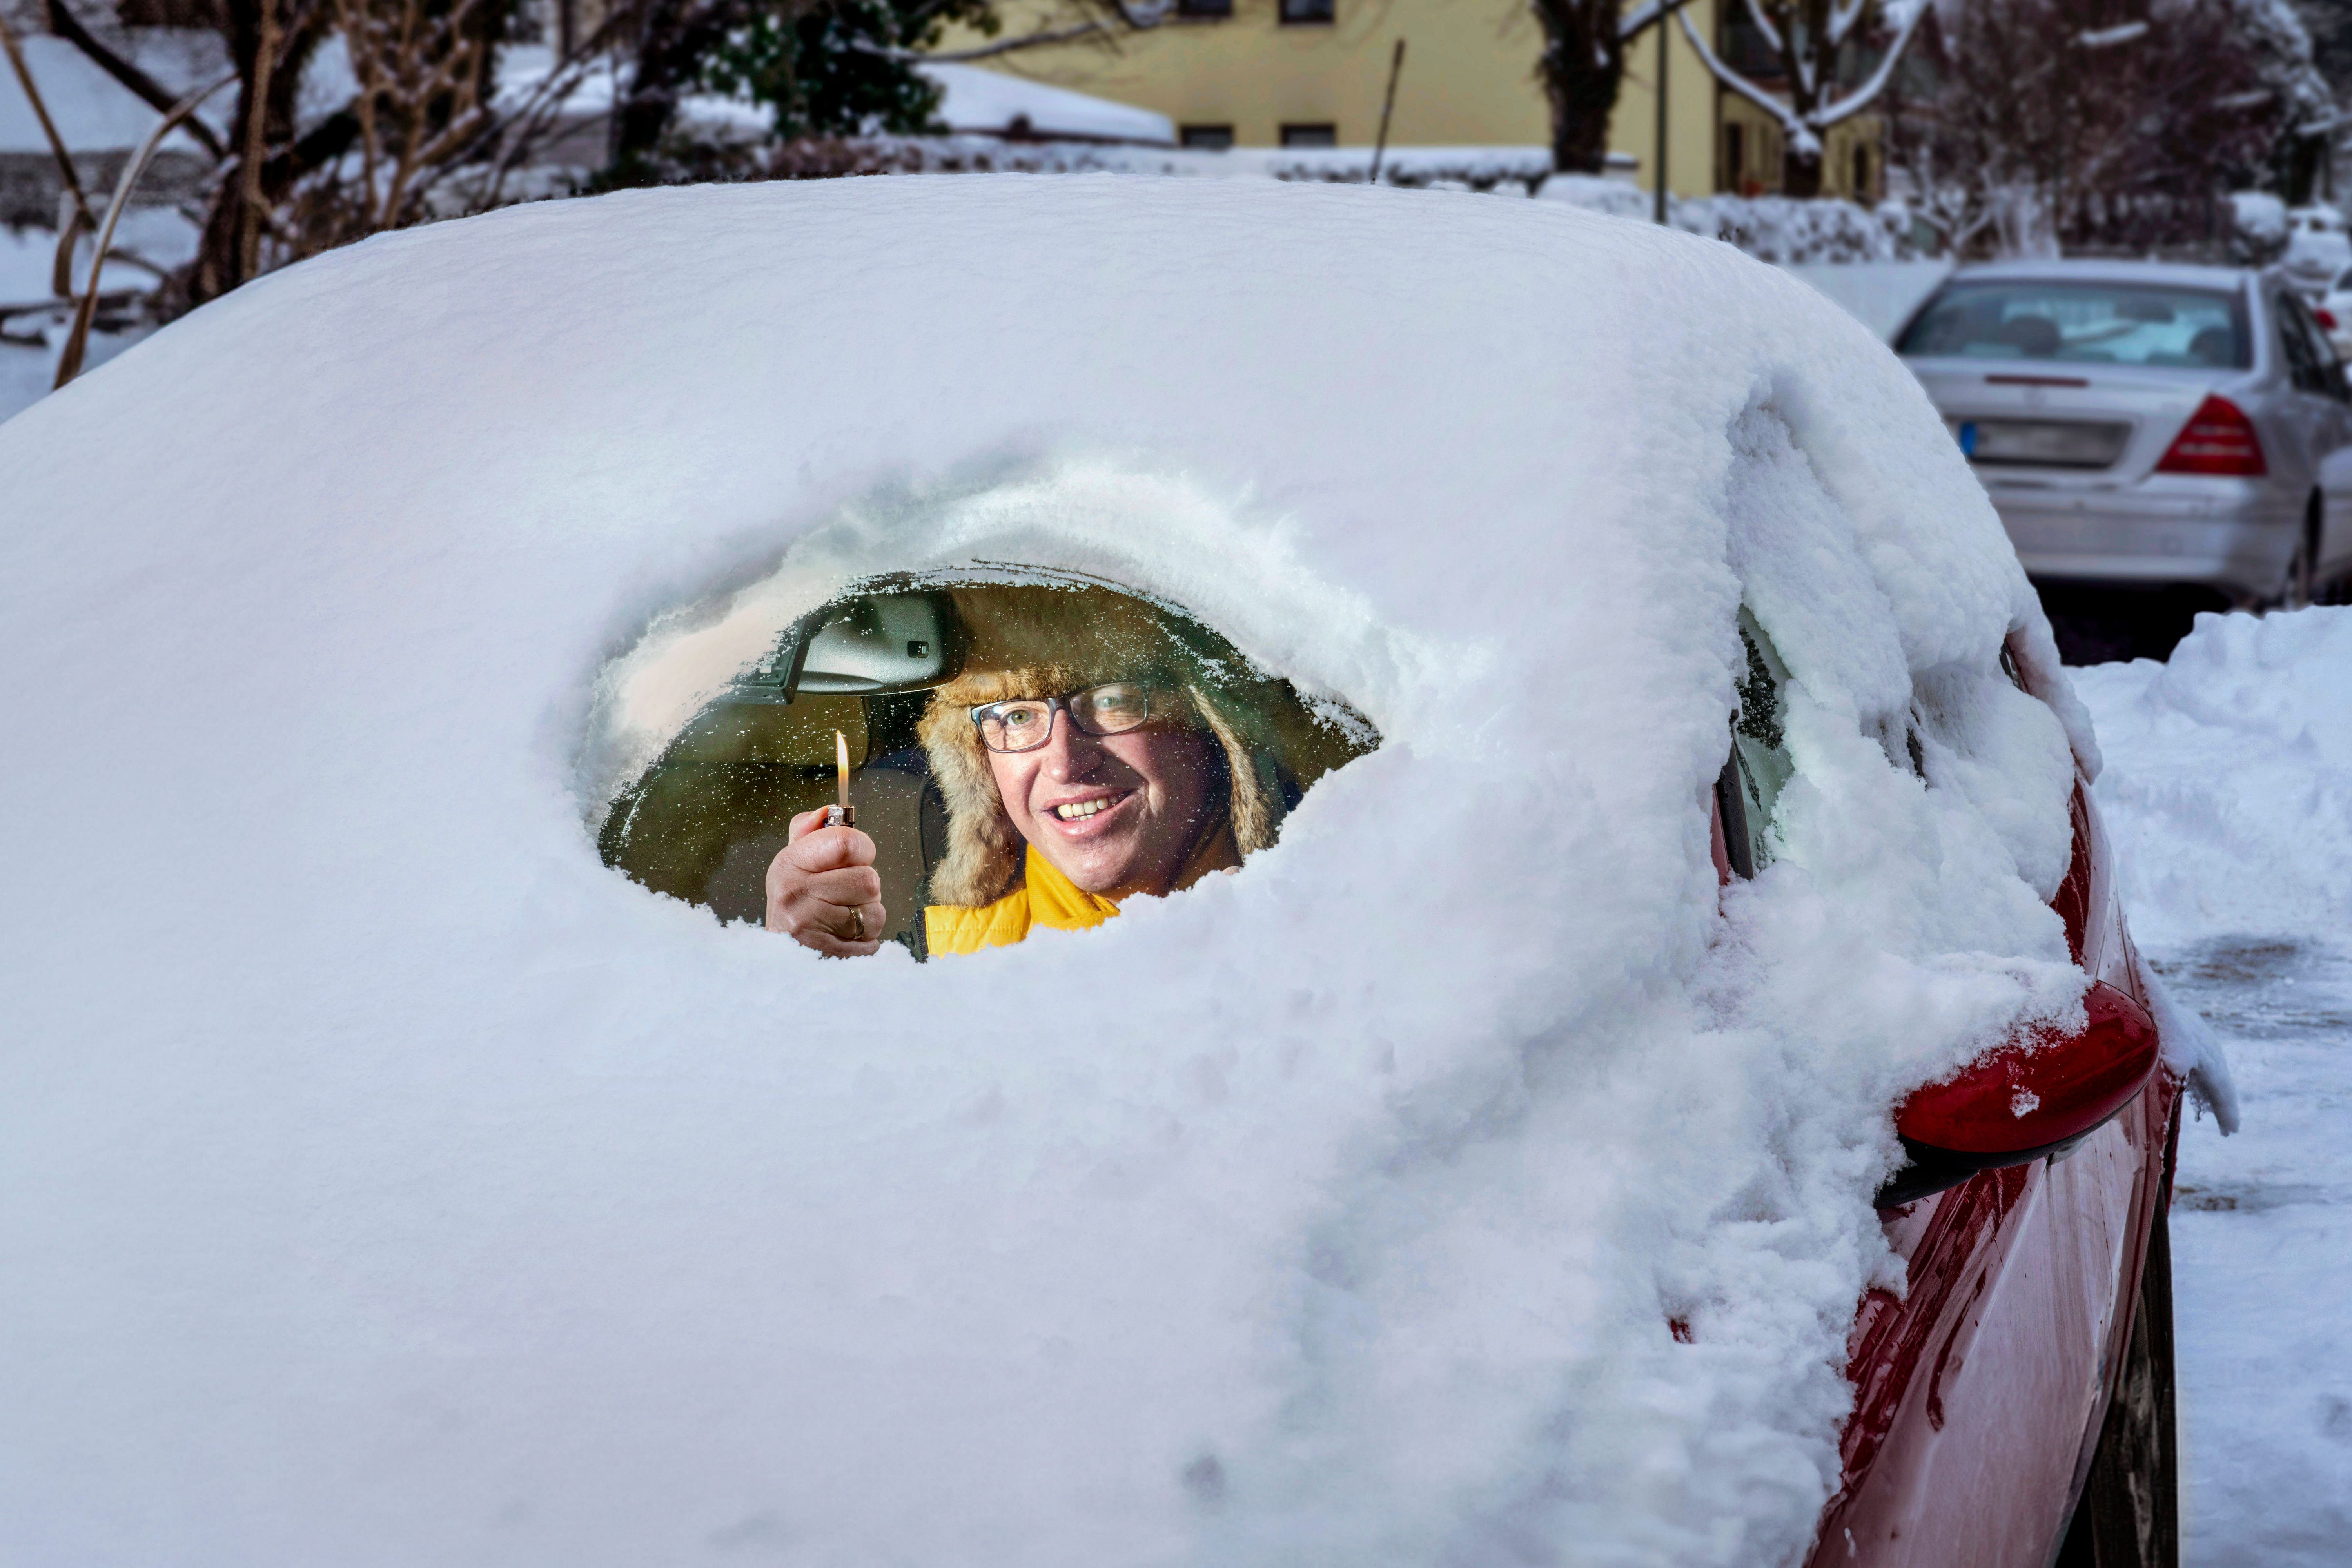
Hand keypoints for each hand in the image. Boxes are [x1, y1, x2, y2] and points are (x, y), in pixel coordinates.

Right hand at [765, 810, 885, 956]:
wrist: (774, 954)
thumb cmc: (794, 902)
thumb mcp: (793, 862)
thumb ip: (809, 830)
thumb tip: (827, 810)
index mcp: (789, 863)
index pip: (846, 842)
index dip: (862, 848)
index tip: (855, 857)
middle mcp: (795, 894)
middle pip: (868, 879)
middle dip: (865, 887)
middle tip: (844, 893)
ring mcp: (810, 928)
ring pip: (874, 912)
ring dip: (867, 915)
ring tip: (842, 917)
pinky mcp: (827, 955)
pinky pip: (872, 941)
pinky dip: (864, 940)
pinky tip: (842, 936)